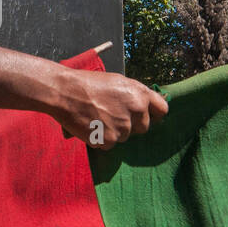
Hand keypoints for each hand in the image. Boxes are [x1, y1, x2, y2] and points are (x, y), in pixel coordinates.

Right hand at [49, 69, 166, 149]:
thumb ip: (134, 95)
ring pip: (125, 137)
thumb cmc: (88, 83)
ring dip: (114, 132)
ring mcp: (123, 127)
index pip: (162, 110)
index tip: (146, 116)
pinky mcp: (109, 140)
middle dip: (131, 125)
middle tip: (112, 115)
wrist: (65, 92)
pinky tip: (91, 126)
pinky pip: (110, 145)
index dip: (153, 114)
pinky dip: (101, 139)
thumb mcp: (117, 82)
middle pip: (143, 127)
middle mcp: (136, 111)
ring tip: (97, 118)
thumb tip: (144, 107)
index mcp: (140, 94)